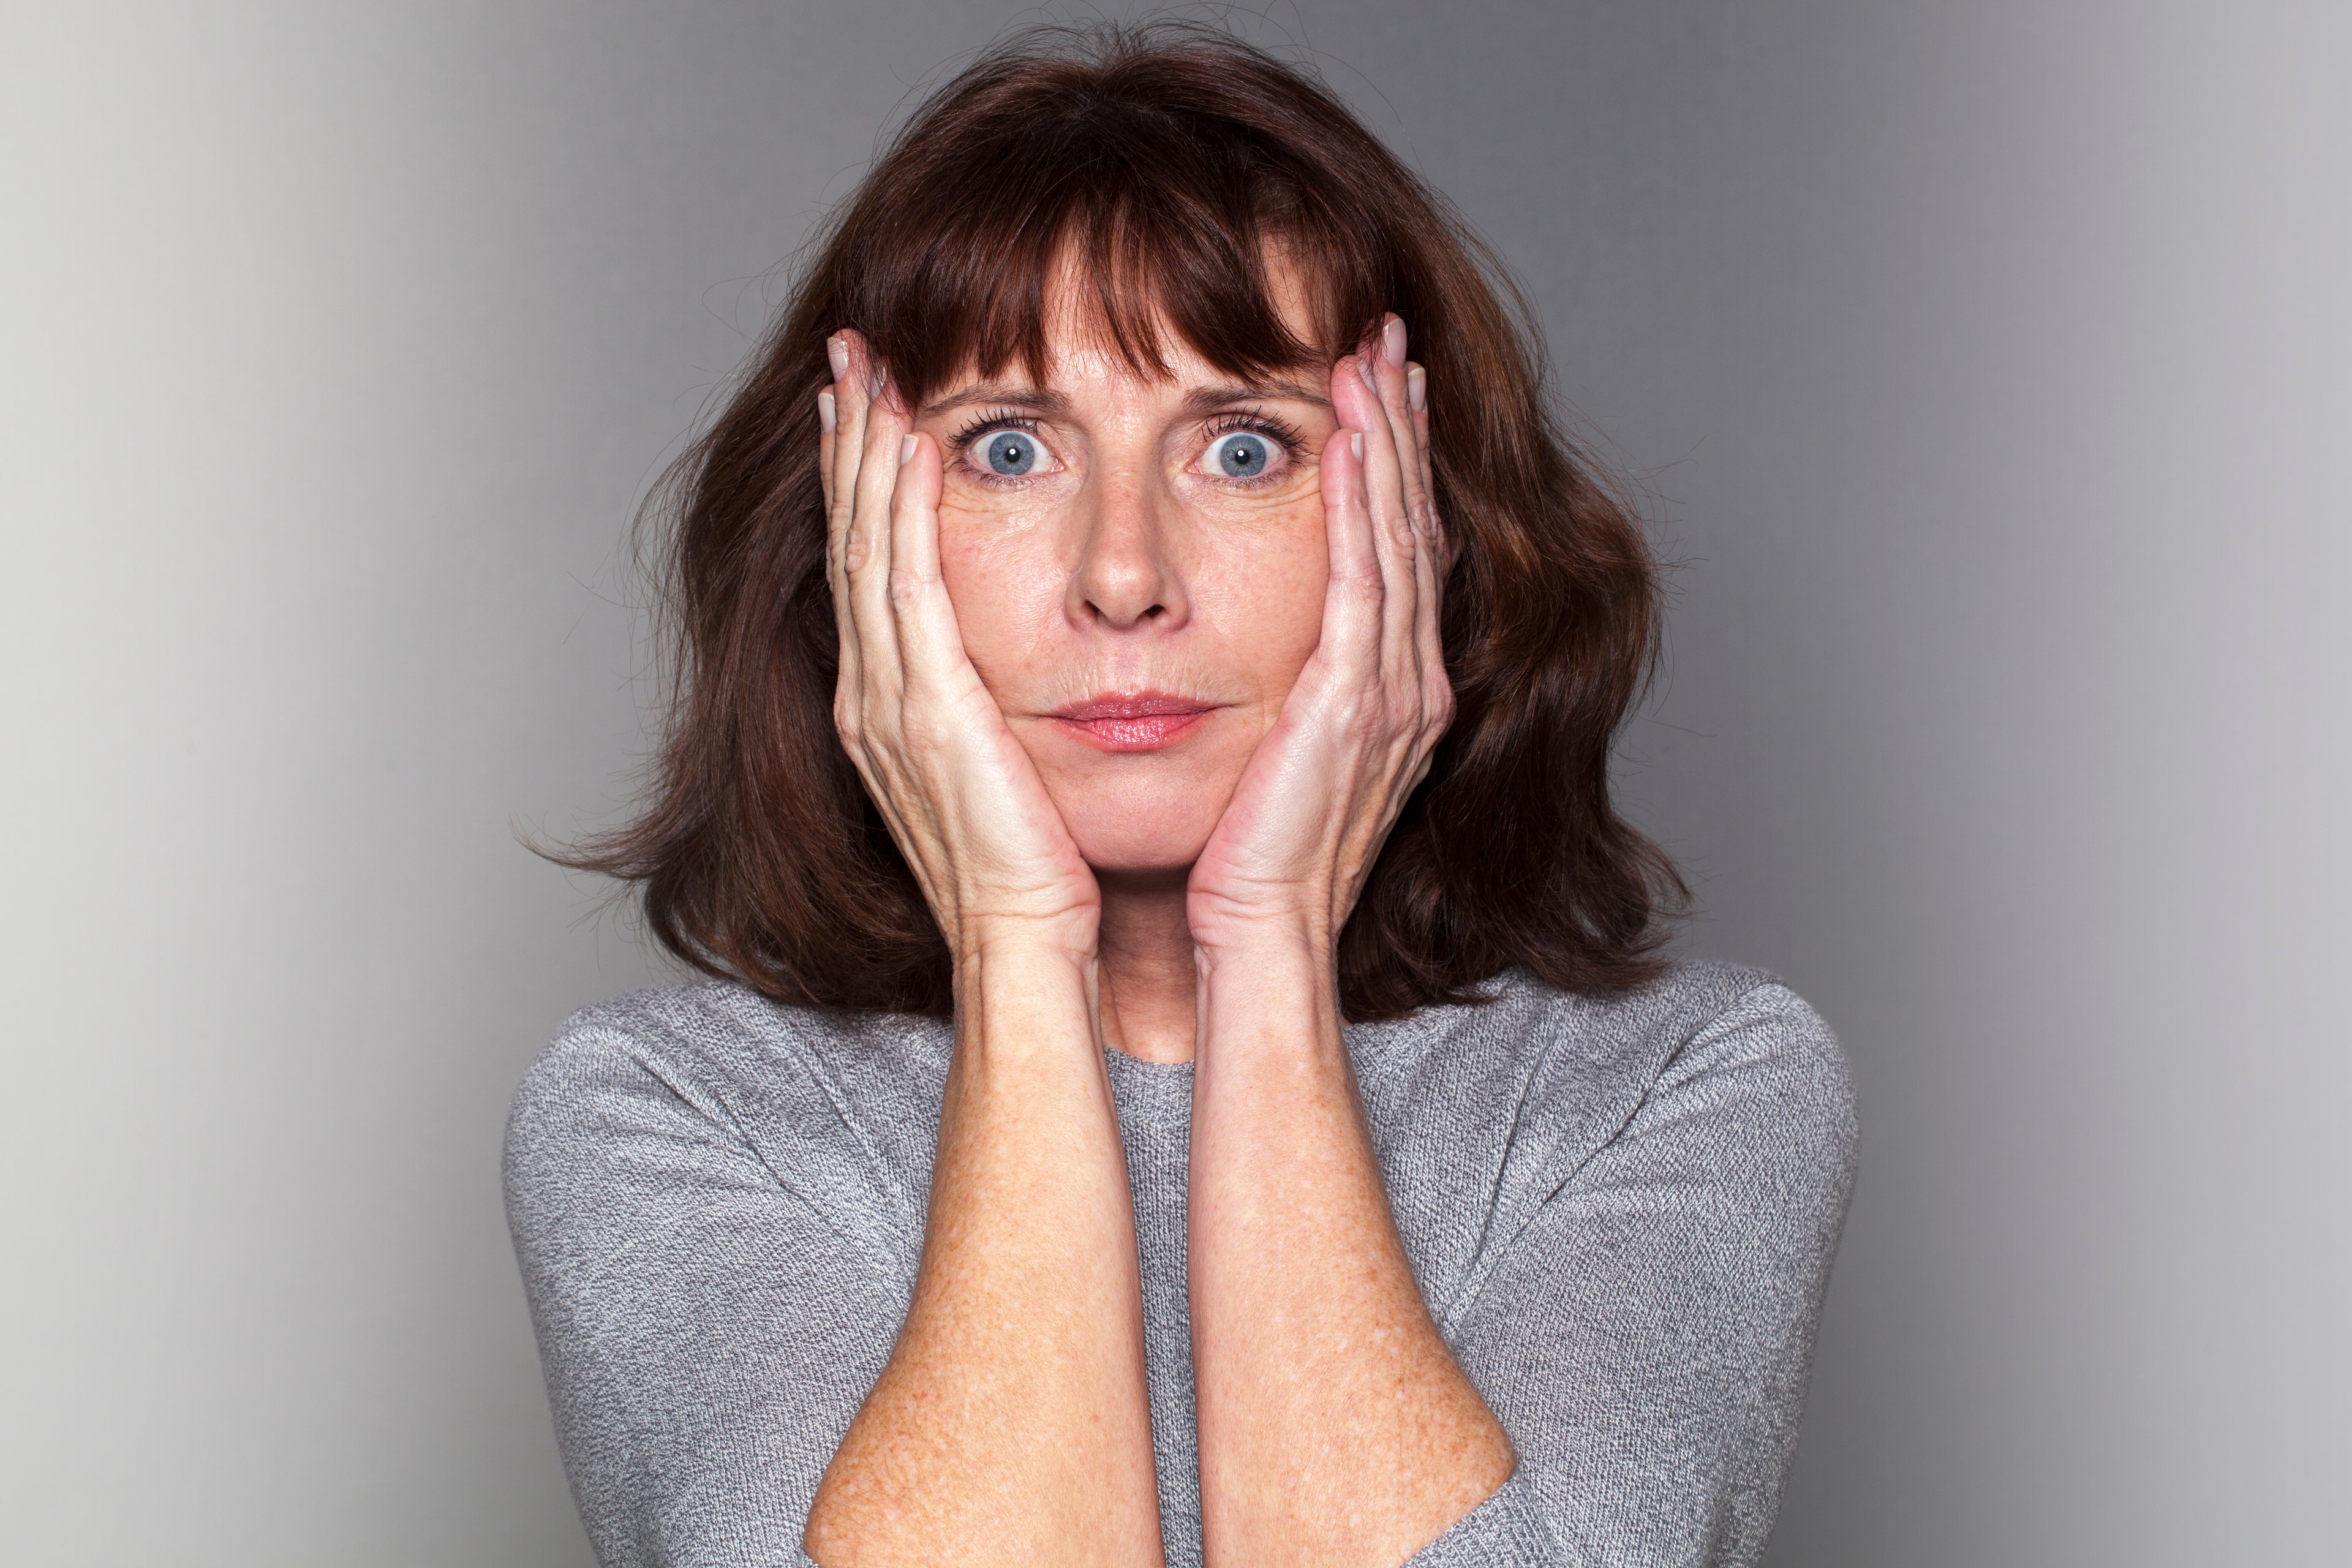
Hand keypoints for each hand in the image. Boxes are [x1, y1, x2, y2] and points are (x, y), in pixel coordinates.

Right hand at [821, 331, 1100, 962]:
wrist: (1025, 944)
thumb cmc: (1032, 868)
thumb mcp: (1001, 767)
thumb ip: (986, 707)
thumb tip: (1005, 668)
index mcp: (890, 704)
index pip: (871, 565)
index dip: (862, 480)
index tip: (865, 407)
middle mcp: (873, 693)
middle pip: (853, 538)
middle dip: (848, 441)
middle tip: (849, 355)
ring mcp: (888, 700)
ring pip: (869, 546)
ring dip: (867, 452)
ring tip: (869, 372)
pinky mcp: (925, 708)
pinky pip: (908, 586)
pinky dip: (903, 510)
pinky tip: (913, 445)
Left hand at [1185, 314, 1453, 954]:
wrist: (1254, 935)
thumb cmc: (1247, 855)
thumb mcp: (1279, 748)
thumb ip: (1294, 684)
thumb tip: (1276, 636)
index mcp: (1391, 690)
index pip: (1397, 548)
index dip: (1393, 461)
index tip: (1377, 386)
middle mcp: (1408, 681)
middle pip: (1411, 523)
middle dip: (1400, 425)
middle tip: (1384, 336)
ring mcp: (1392, 692)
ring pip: (1397, 537)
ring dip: (1386, 442)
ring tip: (1369, 358)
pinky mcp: (1353, 704)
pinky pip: (1364, 584)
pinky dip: (1364, 508)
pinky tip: (1351, 443)